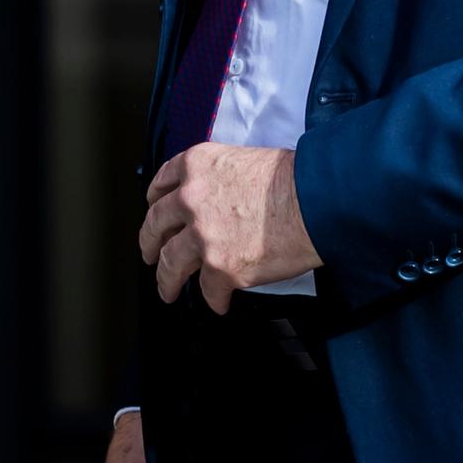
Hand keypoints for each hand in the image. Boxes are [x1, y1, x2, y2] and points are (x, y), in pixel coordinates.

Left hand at [140, 143, 322, 312]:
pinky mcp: (219, 268)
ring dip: (166, 280)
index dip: (155, 202)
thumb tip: (217, 199)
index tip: (155, 212)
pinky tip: (219, 302)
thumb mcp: (242, 160)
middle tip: (149, 254)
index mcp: (196, 166)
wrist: (314, 201)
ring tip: (168, 290)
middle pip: (155, 225)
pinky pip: (207, 291)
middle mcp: (190, 199)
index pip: (161, 184)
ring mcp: (202, 235)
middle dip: (149, 243)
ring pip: (169, 264)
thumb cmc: (291, 179)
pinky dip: (214, 300)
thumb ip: (217, 179)